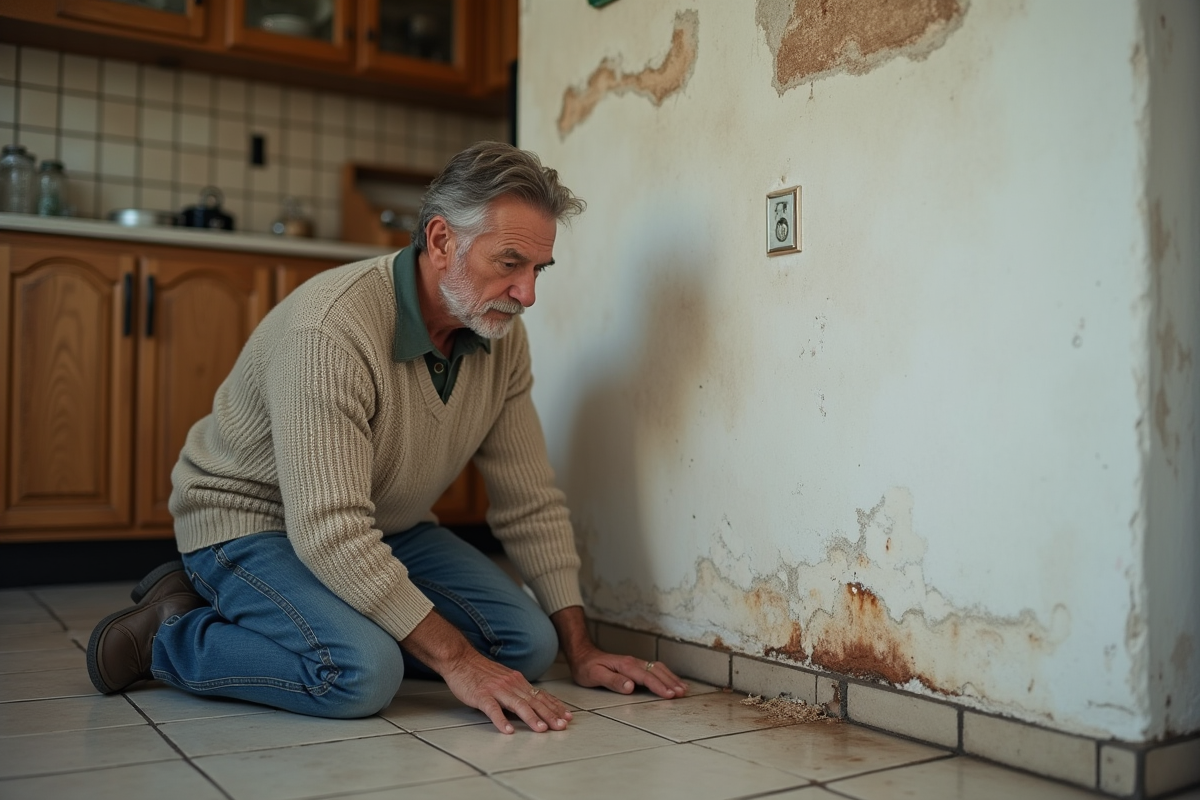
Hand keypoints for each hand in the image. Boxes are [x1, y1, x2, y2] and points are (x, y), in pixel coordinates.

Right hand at [401, 611, 572, 734]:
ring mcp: (497, 690)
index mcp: (518, 681)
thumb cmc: (481, 671)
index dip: (555, 707)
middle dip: (550, 715)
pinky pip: (493, 709)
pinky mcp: (482, 696)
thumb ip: (517, 690)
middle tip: (562, 726)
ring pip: (518, 705)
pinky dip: (501, 721)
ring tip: (541, 729)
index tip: (567, 717)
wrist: (460, 658)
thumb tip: (533, 704)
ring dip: (531, 718)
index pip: (541, 695)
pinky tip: (508, 731)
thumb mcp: (505, 678)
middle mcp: (511, 684)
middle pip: (534, 702)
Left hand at [548, 606, 687, 698]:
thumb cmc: (587, 668)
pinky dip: (666, 675)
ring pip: (658, 668)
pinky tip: (672, 681)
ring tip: (682, 689)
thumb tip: (631, 687)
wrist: (583, 655)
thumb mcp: (595, 676)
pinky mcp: (636, 665)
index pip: (646, 677)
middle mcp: (633, 662)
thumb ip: (613, 681)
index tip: (670, 695)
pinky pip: (655, 668)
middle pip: (656, 671)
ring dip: (671, 678)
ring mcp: (636, 663)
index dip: (659, 686)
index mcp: (625, 665)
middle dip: (670, 682)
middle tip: (682, 694)